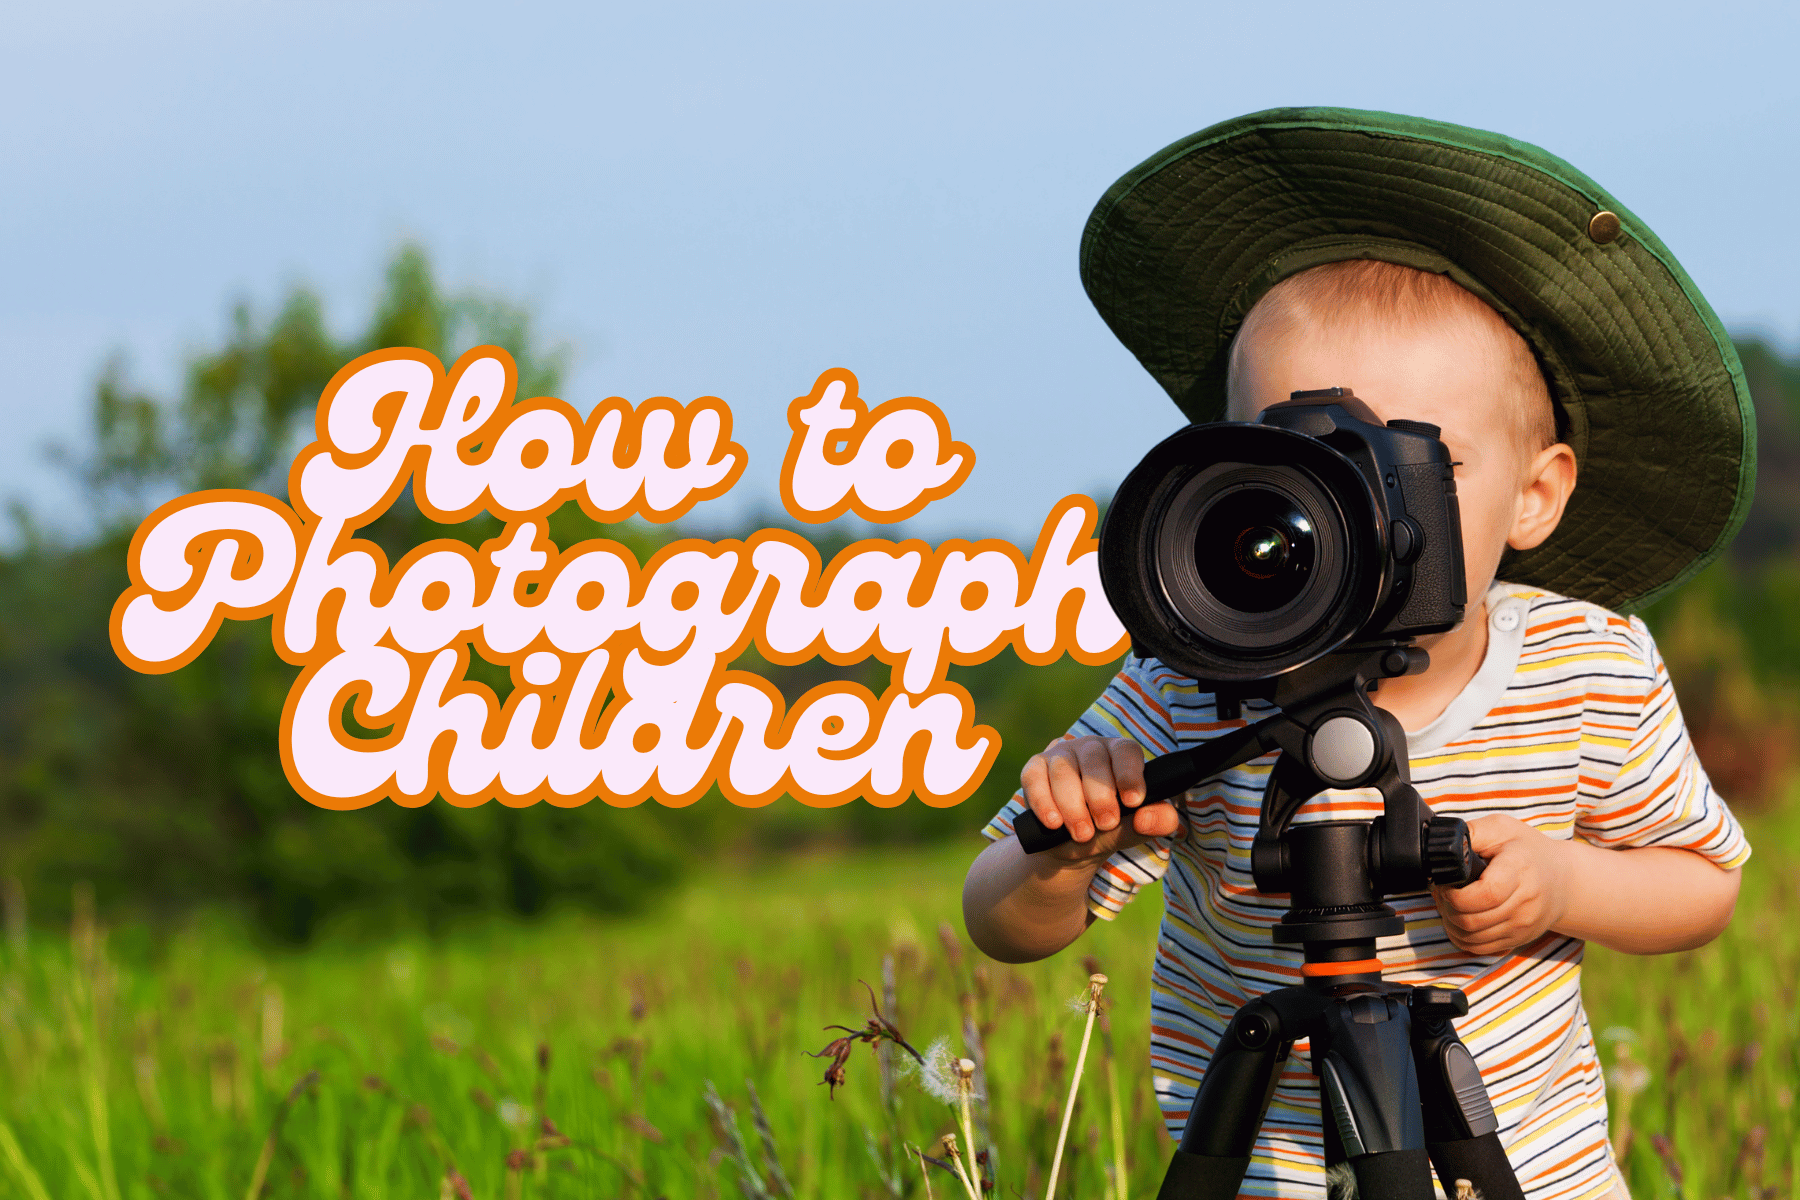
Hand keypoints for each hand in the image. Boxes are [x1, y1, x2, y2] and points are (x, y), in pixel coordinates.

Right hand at [1018, 736, 1183, 863]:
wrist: (1072, 844)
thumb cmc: (1112, 827)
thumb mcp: (1138, 828)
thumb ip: (1156, 821)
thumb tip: (1146, 817)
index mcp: (1121, 753)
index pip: (1126, 752)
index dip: (1129, 775)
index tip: (1132, 802)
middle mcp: (1090, 747)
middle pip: (1094, 760)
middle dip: (1100, 796)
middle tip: (1106, 824)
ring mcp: (1060, 755)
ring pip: (1063, 770)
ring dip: (1073, 806)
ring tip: (1083, 834)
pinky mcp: (1034, 768)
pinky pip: (1034, 778)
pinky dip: (1044, 803)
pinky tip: (1054, 823)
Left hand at [1430, 815, 1573, 955]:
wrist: (1563, 880)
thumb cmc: (1527, 850)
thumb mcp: (1502, 827)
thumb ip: (1472, 833)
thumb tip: (1445, 844)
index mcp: (1519, 870)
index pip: (1485, 894)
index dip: (1455, 894)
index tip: (1446, 883)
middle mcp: (1525, 903)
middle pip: (1471, 920)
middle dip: (1446, 907)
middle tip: (1443, 891)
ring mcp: (1522, 926)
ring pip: (1471, 937)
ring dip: (1450, 922)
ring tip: (1450, 903)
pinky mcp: (1518, 940)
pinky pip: (1479, 948)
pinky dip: (1461, 936)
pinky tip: (1461, 918)